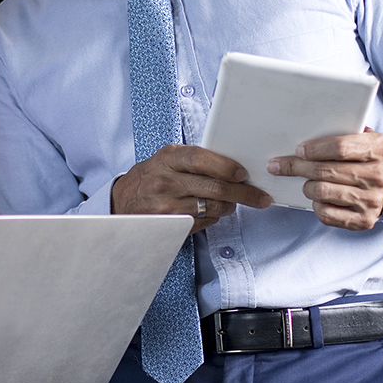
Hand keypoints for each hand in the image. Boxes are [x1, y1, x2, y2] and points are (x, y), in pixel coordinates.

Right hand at [111, 145, 270, 233]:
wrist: (124, 201)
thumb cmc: (152, 177)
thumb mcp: (167, 159)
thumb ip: (194, 159)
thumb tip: (233, 166)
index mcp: (167, 158)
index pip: (201, 159)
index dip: (226, 167)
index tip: (243, 174)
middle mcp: (165, 181)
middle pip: (215, 187)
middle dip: (243, 193)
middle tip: (259, 197)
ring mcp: (167, 205)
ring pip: (213, 207)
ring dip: (229, 206)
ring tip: (232, 202)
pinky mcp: (171, 224)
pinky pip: (204, 222)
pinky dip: (214, 217)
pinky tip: (211, 212)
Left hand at [267, 128, 382, 230]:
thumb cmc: (367, 158)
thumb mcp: (363, 138)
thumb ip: (341, 132)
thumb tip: (304, 131)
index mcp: (379, 149)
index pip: (340, 148)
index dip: (315, 149)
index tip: (298, 150)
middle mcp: (379, 175)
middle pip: (325, 171)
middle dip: (297, 167)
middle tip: (279, 165)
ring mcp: (372, 200)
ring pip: (321, 192)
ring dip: (306, 186)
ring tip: (305, 181)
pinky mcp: (363, 220)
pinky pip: (326, 214)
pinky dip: (316, 205)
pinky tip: (319, 198)